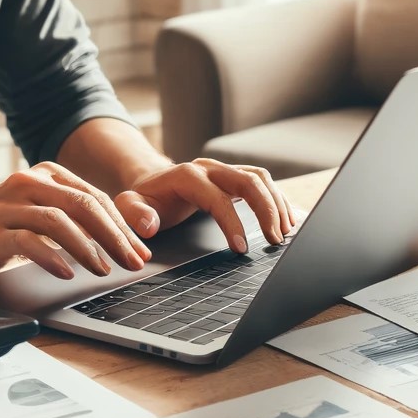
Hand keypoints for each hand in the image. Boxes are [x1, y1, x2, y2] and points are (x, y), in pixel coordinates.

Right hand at [0, 163, 151, 284]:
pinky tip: (67, 274)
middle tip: (133, 262)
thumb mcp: (34, 217)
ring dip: (88, 248)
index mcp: (44, 176)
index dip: (123, 226)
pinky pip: (28, 241)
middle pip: (84, 205)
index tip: (140, 251)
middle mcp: (27, 184)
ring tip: (105, 270)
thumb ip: (69, 220)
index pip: (95, 198)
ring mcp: (8, 206)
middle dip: (115, 236)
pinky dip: (52, 258)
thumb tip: (116, 243)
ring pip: (59, 220)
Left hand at [113, 158, 296, 252]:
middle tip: (276, 240)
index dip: (232, 223)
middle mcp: (210, 168)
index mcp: (188, 175)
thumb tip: (149, 225)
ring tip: (285, 233)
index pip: (218, 198)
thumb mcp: (130, 206)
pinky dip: (277, 199)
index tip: (242, 249)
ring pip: (261, 179)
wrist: (151, 183)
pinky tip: (288, 219)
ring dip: (277, 204)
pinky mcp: (234, 177)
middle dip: (267, 210)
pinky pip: (262, 182)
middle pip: (249, 180)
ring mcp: (224, 170)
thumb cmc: (144, 199)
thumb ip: (134, 214)